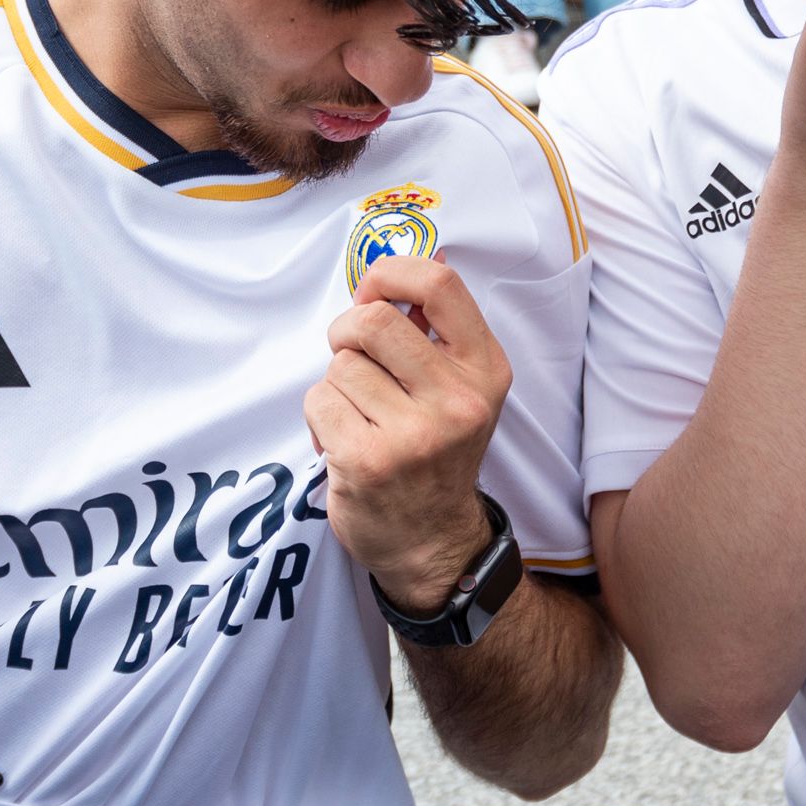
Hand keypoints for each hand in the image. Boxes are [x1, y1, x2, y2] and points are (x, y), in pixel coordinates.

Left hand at [304, 254, 511, 614]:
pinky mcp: (368, 460)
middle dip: (348, 333)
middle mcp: (458, 400)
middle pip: (373, 321)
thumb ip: (434, 330)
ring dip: (337, 386)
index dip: (390, 274)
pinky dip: (320, 418)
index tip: (372, 292)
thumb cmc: (436, 453)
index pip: (440, 284)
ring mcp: (415, 434)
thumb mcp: (458, 389)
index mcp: (485, 369)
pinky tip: (344, 442)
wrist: (432, 543)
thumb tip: (402, 263)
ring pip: (340, 365)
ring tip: (360, 417)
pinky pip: (319, 401)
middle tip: (353, 357)